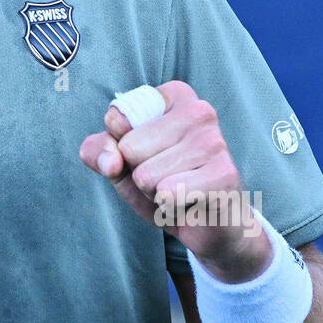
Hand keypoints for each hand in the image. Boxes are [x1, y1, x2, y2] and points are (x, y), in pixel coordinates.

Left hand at [78, 81, 270, 280]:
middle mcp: (199, 110)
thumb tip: (111, 162)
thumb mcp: (119, 163)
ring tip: (178, 190)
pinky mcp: (224, 174)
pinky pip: (167, 194)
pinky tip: (190, 203)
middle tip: (166, 177)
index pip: (116, 119)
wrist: (207, 225)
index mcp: (173, 96)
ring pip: (146, 175)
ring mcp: (214, 141)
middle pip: (130, 148)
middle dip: (138, 174)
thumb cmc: (162, 183)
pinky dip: (169, 207)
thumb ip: (98, 151)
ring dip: (154, 193)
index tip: (147, 153)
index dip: (120, 148)